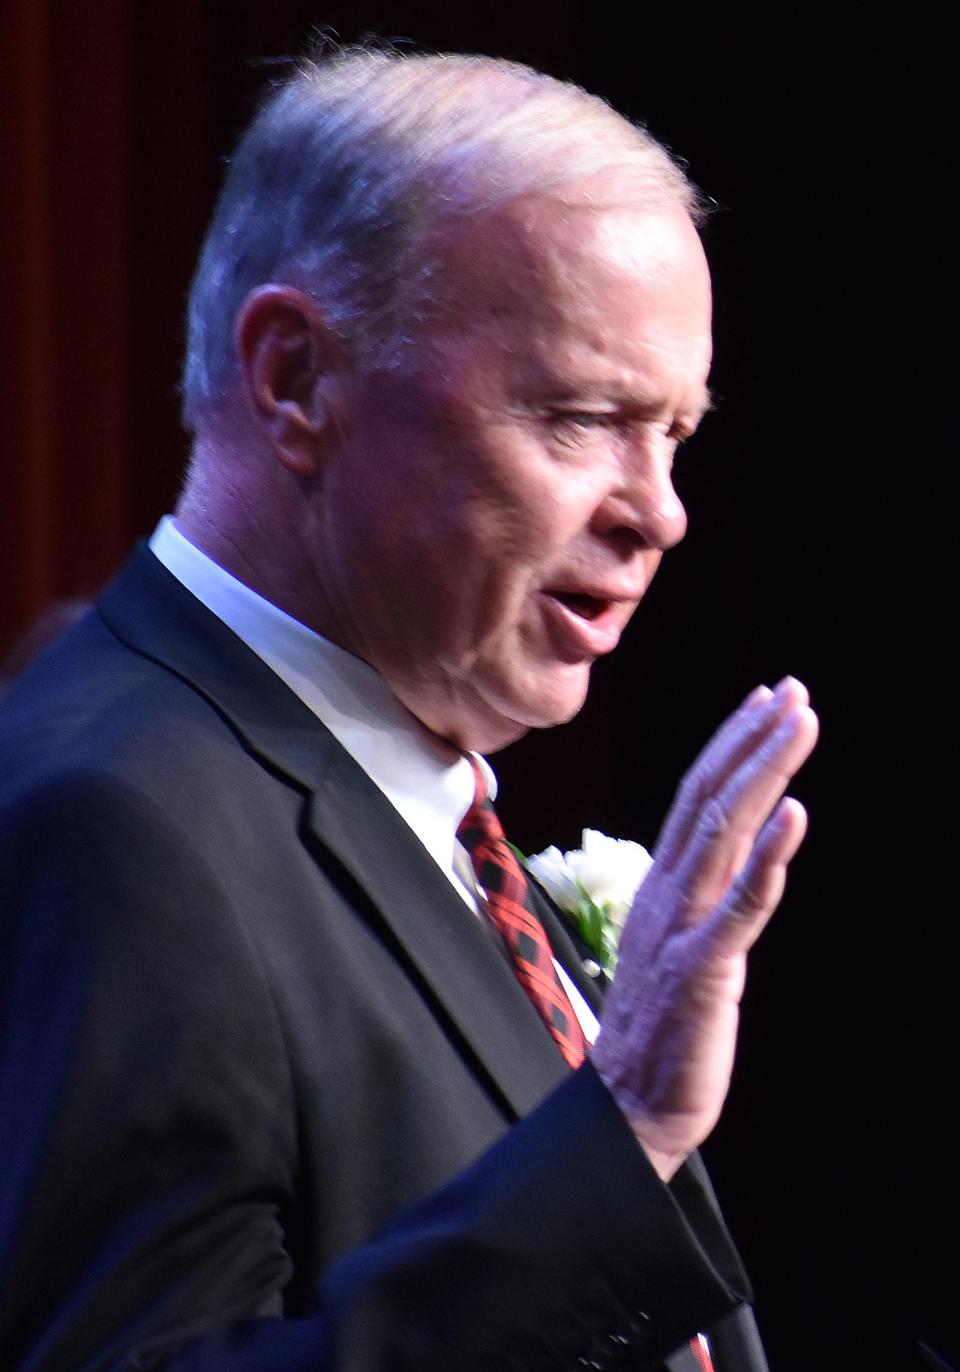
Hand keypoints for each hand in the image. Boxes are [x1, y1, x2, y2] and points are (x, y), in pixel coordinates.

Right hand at [590, 677, 817, 1179]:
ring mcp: (682, 929)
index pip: (697, 798)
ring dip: (764, 772)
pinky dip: (768, 858)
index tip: (765, 701)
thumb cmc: (658, 1033)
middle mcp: (668, 894)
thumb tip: (740, 861)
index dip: (731, 745)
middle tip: (791, 690)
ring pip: (724, 833)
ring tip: (798, 722)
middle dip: (751, 739)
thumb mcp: (679, 947)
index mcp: (663, 887)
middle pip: (709, 799)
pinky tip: (796, 817)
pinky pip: (738, 908)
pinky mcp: (702, 972)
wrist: (627, 1110)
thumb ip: (704, 900)